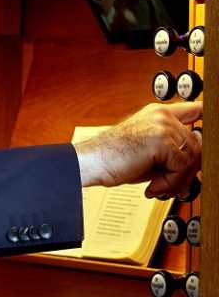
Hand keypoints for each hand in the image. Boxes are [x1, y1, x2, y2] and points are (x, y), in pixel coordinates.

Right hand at [74, 102, 201, 197]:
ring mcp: (162, 125)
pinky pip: (180, 166)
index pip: (195, 109)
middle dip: (186, 170)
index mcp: (158, 113)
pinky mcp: (161, 139)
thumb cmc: (112, 159)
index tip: (202, 143)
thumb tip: (195, 164)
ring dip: (177, 179)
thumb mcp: (147, 151)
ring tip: (159, 187)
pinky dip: (170, 182)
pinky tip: (153, 187)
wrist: (91, 162)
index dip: (205, 122)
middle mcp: (162, 115)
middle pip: (197, 143)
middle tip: (170, 184)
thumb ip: (170, 150)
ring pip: (191, 157)